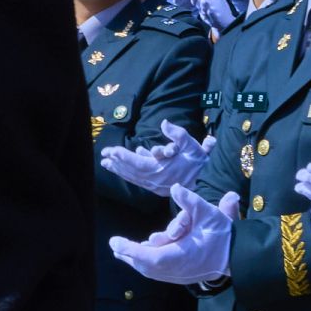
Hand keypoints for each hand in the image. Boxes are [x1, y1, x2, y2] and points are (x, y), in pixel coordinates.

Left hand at [99, 120, 215, 197]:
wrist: (207, 182)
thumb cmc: (199, 162)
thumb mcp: (192, 145)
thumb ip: (178, 134)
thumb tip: (164, 123)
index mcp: (162, 170)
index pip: (137, 163)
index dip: (123, 157)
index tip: (111, 151)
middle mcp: (155, 180)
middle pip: (131, 171)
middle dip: (116, 163)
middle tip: (103, 156)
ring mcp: (155, 185)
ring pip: (133, 177)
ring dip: (119, 170)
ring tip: (107, 163)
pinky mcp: (157, 188)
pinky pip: (139, 181)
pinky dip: (128, 174)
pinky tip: (122, 169)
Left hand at [108, 184, 241, 285]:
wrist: (238, 256)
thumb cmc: (224, 235)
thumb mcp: (209, 213)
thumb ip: (191, 201)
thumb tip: (175, 187)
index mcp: (182, 255)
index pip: (149, 256)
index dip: (130, 250)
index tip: (114, 242)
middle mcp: (177, 269)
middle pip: (145, 266)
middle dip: (128, 255)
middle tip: (114, 244)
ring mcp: (179, 276)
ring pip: (150, 271)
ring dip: (135, 260)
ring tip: (121, 251)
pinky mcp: (182, 277)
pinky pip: (158, 273)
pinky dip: (146, 264)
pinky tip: (141, 258)